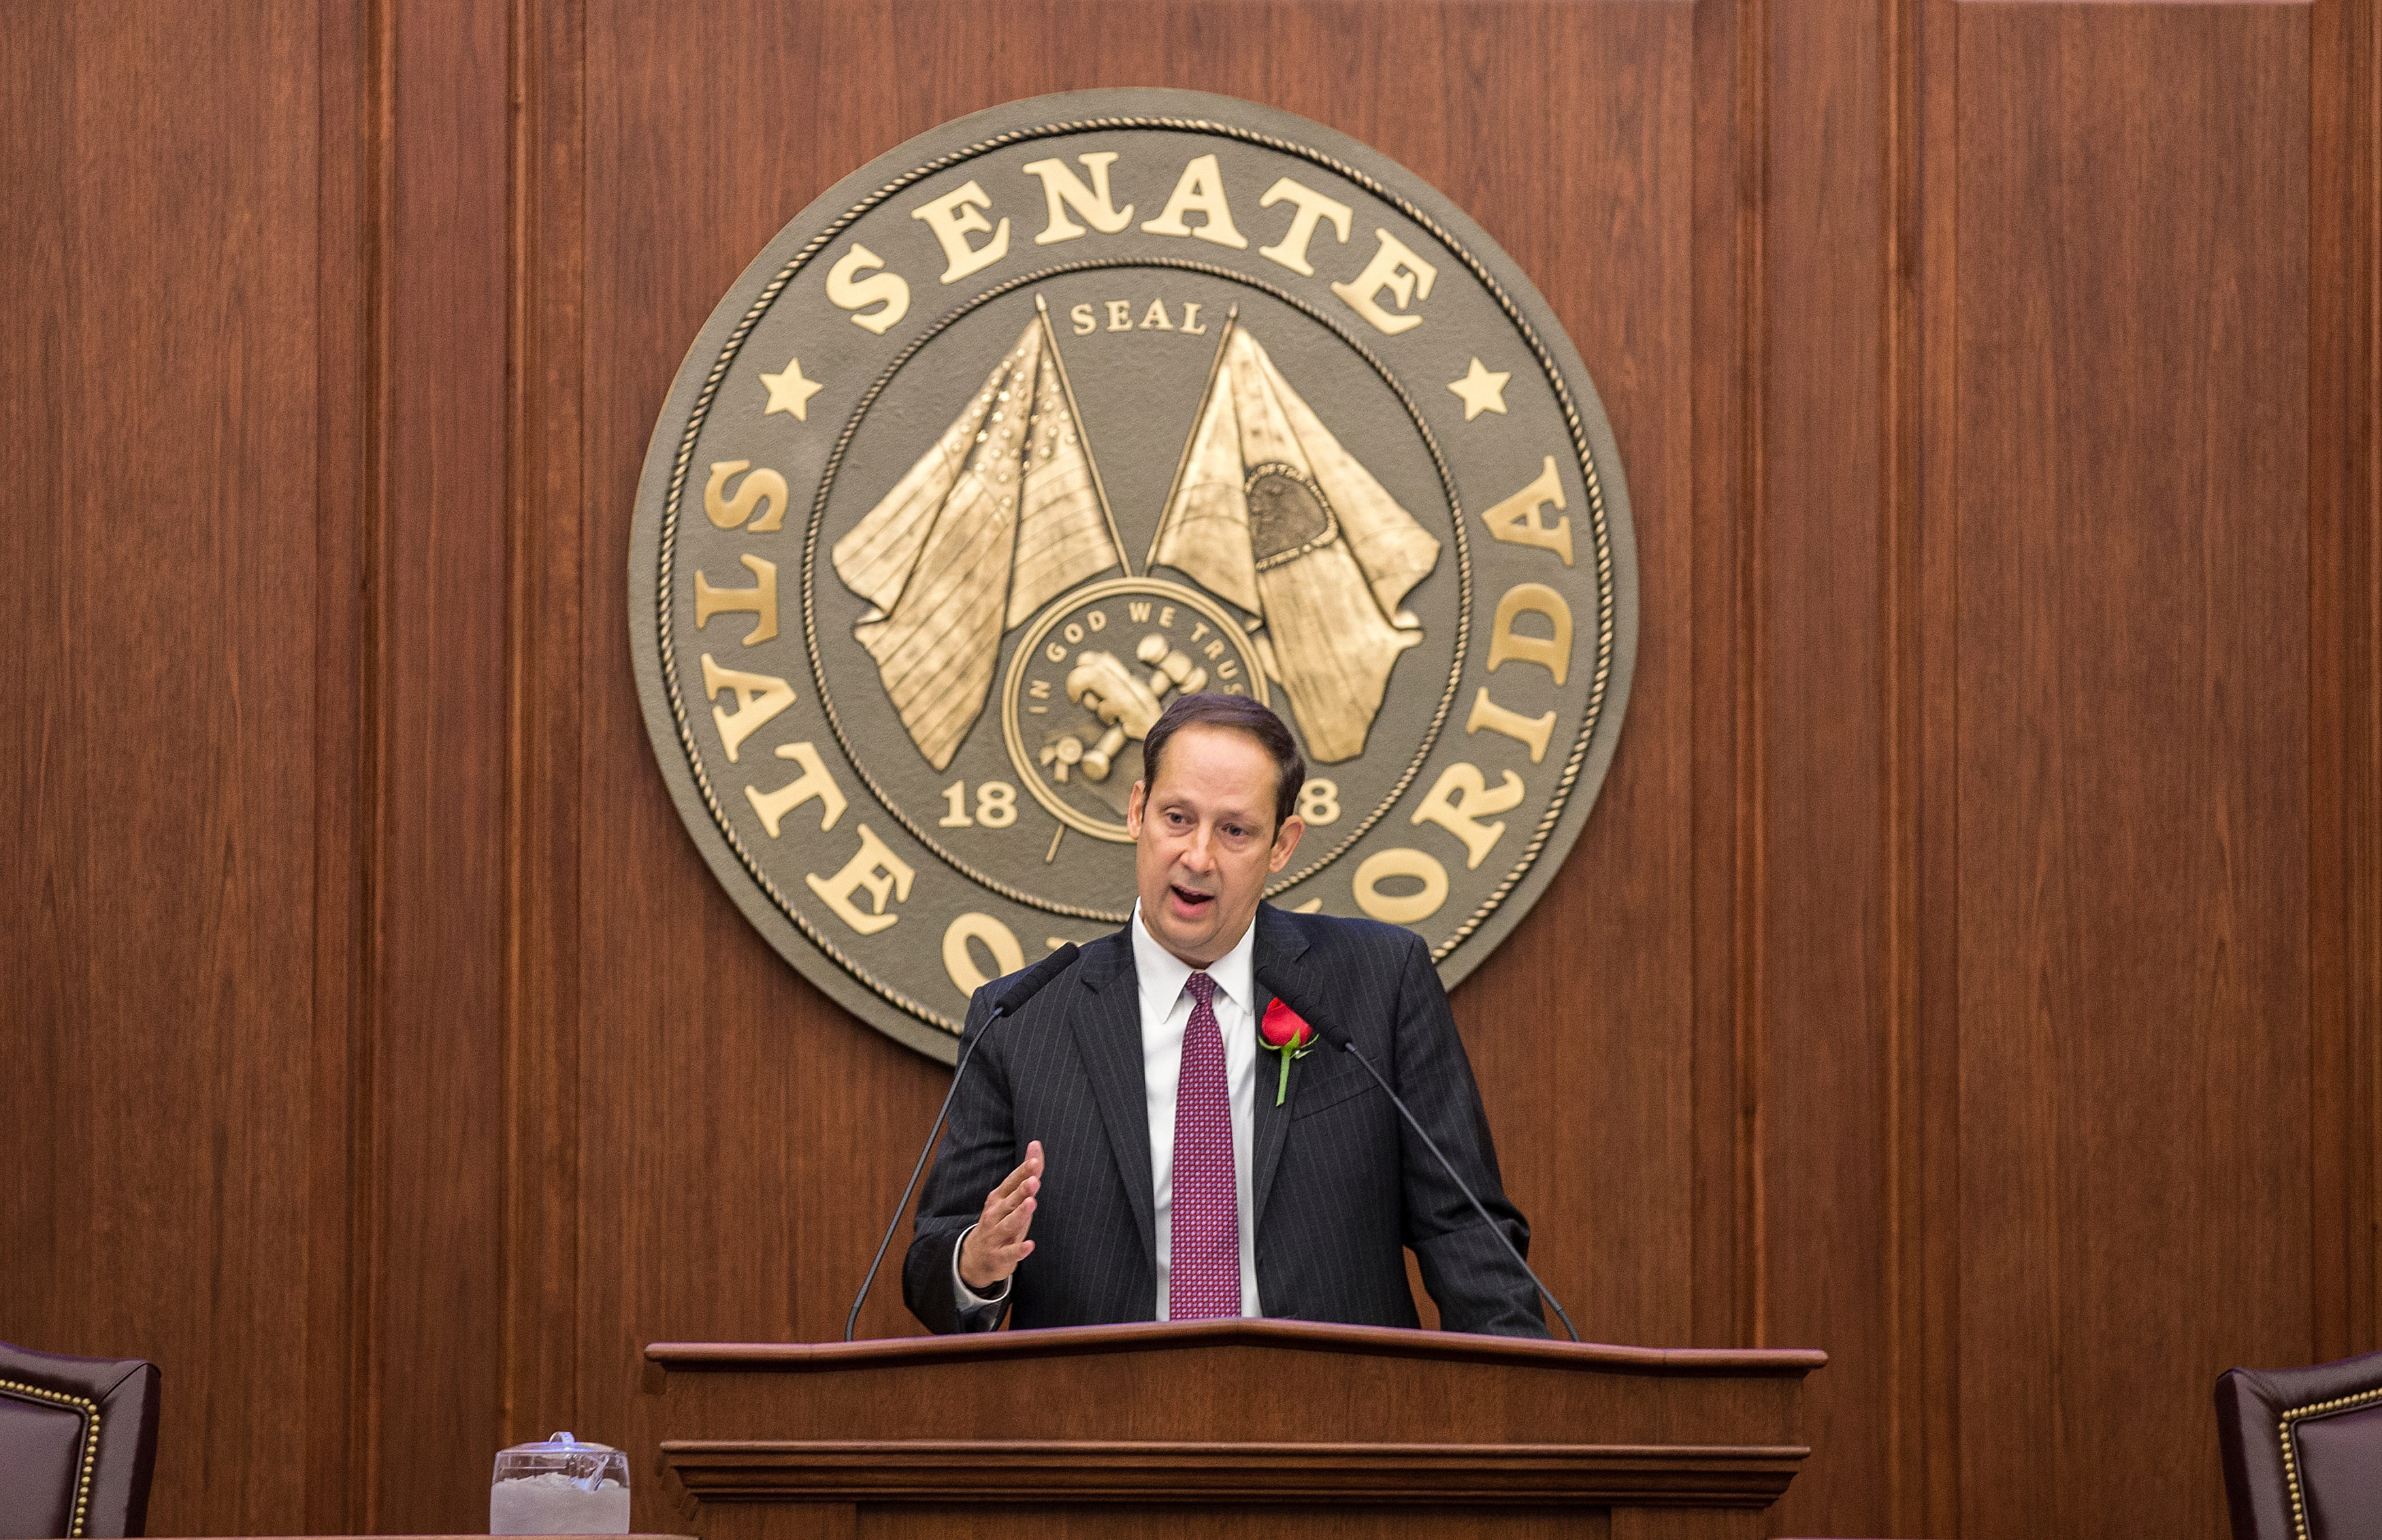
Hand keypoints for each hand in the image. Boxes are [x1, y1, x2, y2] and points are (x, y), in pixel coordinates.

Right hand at [958, 1140, 1042, 1290]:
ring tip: (1031, 1204)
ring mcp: (996, 1235)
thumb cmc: (1000, 1221)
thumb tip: (1036, 1143)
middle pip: (1010, 1201)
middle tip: (1033, 1181)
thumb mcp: (1012, 1197)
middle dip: (1021, 1191)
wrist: (976, 1257)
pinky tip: (1030, 1245)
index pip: (1011, 1183)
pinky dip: (1019, 1249)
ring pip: (1009, 1224)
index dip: (1023, 1173)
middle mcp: (995, 1214)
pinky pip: (1010, 1252)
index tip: (1034, 1162)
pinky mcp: (1000, 1255)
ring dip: (1020, 1214)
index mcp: (999, 1198)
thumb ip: (1026, 1173)